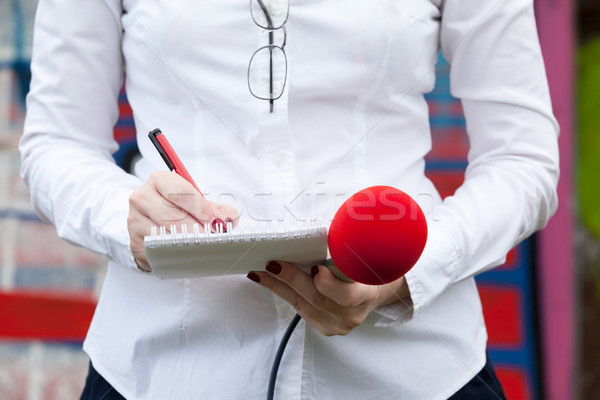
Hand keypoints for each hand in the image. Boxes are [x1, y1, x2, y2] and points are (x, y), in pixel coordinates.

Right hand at [128, 171, 238, 270]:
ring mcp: (135, 220)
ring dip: (187, 243)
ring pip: (165, 235)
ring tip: (204, 246)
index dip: (202, 208)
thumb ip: (212, 207)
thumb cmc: (173, 206)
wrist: (147, 219)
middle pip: (173, 216)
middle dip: (198, 229)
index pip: (181, 193)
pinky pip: (157, 250)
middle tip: (214, 238)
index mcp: (159, 181)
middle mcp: (143, 198)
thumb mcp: (193, 200)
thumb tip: (229, 217)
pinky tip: (186, 254)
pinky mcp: (135, 241)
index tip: (217, 220)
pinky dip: (174, 253)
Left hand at [247, 261, 408, 335]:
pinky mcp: (325, 328)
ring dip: (279, 287)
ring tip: (260, 273)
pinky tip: (270, 282)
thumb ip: (342, 251)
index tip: (315, 268)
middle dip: (292, 279)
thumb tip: (313, 235)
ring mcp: (339, 325)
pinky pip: (301, 310)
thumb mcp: (358, 256)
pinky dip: (284, 294)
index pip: (347, 295)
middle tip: (272, 264)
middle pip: (318, 299)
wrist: (372, 291)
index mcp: (367, 294)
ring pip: (303, 306)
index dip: (328, 284)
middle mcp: (353, 314)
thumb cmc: (362, 268)